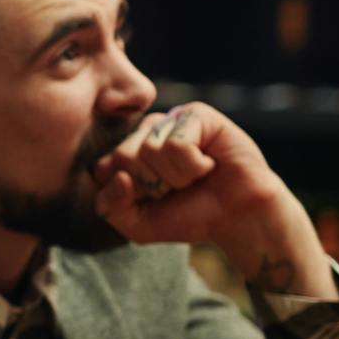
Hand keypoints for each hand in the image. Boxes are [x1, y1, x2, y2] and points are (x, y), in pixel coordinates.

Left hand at [94, 103, 335, 296]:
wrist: (238, 217)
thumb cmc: (189, 216)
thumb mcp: (138, 224)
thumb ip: (110, 206)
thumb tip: (119, 176)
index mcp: (126, 155)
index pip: (101, 170)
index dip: (128, 195)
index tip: (153, 201)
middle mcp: (144, 133)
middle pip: (122, 157)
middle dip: (152, 185)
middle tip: (178, 188)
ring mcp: (169, 120)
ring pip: (149, 150)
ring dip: (177, 176)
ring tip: (195, 176)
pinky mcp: (196, 114)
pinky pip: (176, 144)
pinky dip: (193, 165)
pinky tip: (209, 164)